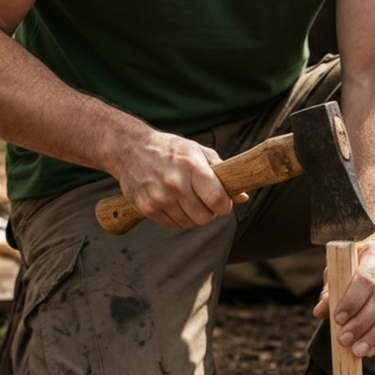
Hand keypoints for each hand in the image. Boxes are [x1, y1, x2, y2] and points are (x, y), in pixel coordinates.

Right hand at [115, 130, 247, 229]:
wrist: (132, 149)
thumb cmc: (170, 149)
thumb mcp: (198, 152)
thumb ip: (221, 173)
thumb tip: (243, 197)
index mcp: (192, 166)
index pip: (217, 200)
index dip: (225, 205)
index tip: (223, 201)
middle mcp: (175, 183)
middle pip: (204, 217)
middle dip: (210, 212)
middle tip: (205, 200)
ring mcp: (159, 197)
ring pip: (189, 223)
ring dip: (193, 215)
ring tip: (188, 198)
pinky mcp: (147, 208)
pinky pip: (172, 225)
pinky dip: (177, 218)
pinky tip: (174, 202)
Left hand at [312, 234, 374, 357]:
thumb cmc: (357, 262)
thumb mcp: (340, 268)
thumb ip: (330, 289)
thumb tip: (319, 312)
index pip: (365, 279)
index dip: (352, 301)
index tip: (337, 319)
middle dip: (360, 322)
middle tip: (343, 340)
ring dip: (372, 335)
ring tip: (356, 350)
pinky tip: (369, 350)